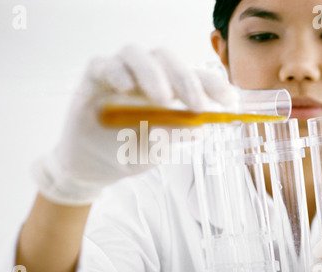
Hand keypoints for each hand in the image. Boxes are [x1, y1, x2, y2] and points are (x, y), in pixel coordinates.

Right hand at [32, 45, 237, 205]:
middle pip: (166, 58)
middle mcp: (143, 78)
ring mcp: (117, 75)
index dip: (213, 85)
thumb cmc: (125, 154)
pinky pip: (102, 64)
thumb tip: (200, 127)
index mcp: (165, 90)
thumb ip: (173, 134)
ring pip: (135, 54)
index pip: (192, 78)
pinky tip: (125, 89)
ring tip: (161, 99)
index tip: (230, 102)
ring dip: (152, 73)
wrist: (91, 168)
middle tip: (194, 105)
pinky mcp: (93, 79)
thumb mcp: (154, 149)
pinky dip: (116, 72)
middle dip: (185, 78)